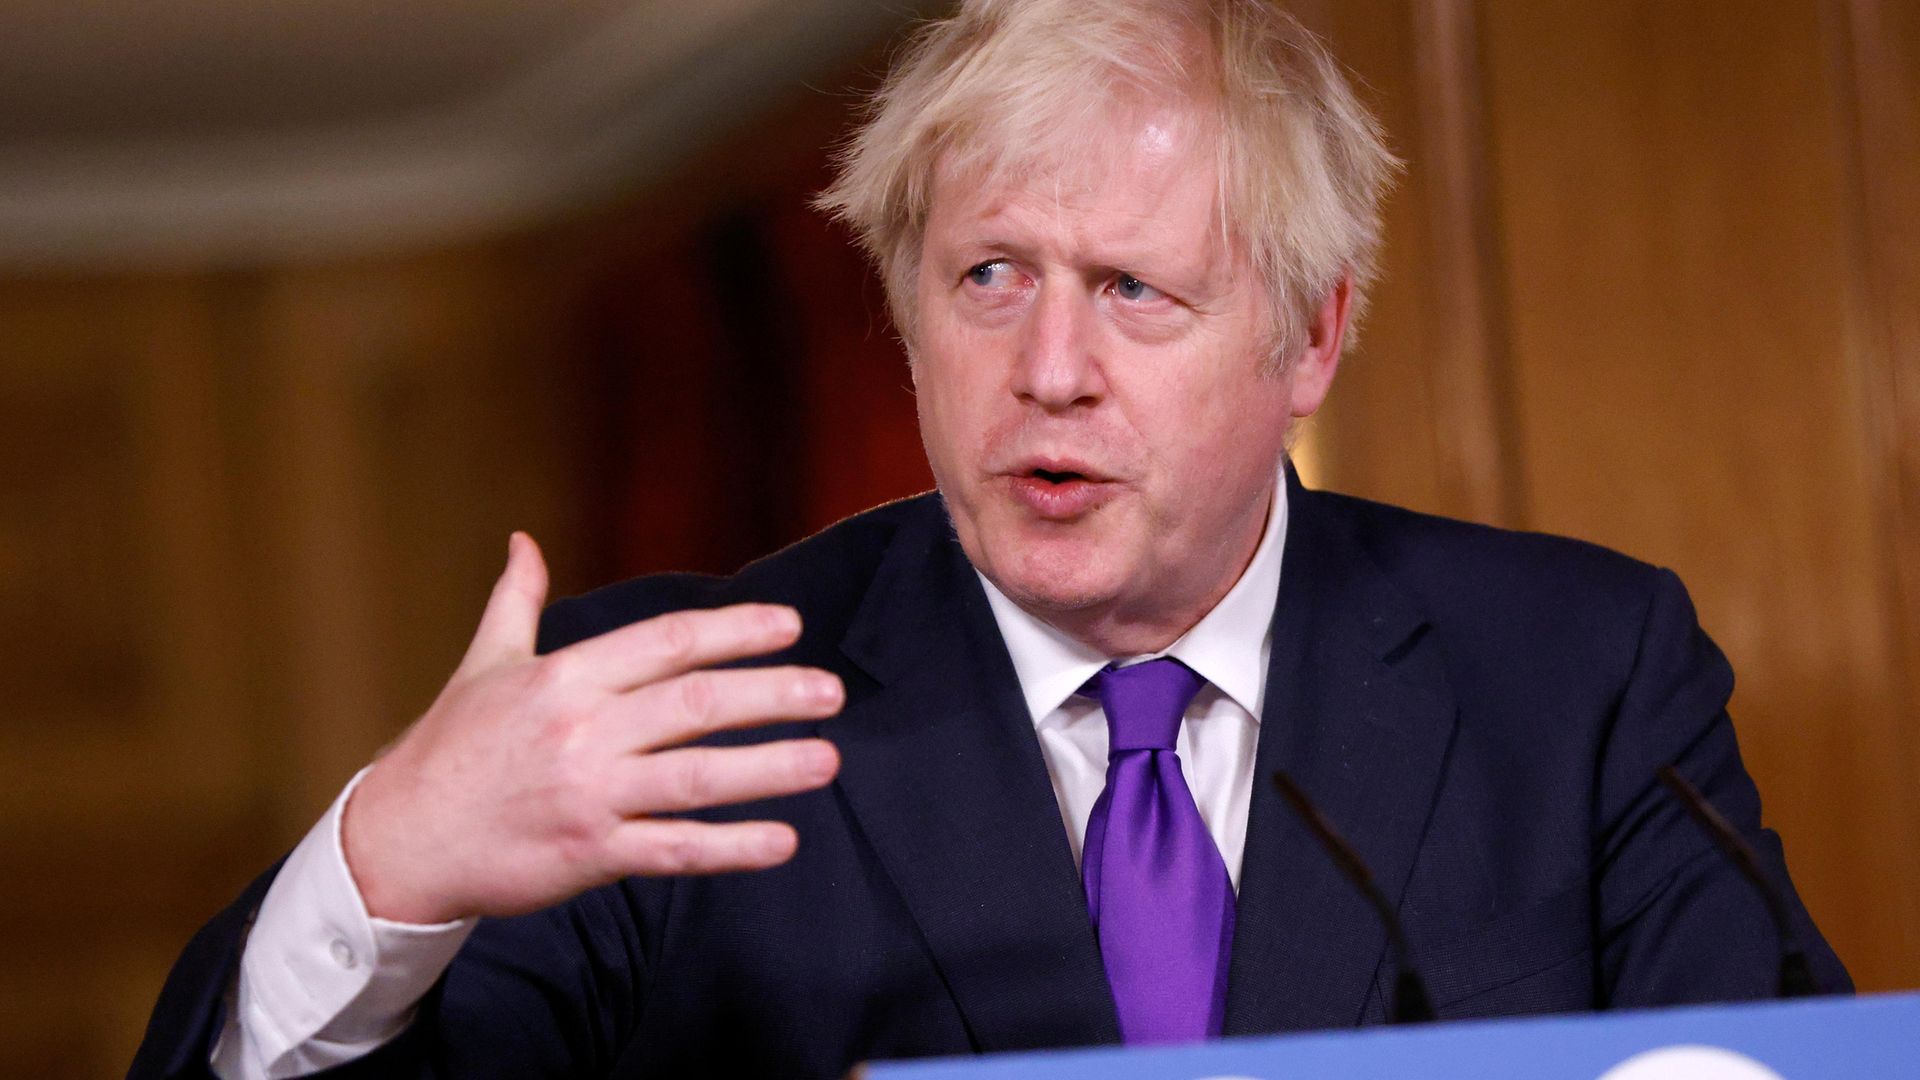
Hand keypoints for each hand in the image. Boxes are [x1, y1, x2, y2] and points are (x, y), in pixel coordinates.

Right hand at [341, 533, 843, 923]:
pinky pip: (674, 850)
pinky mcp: (590, 854)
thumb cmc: (449, 749)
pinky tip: (782, 840)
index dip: (734, 631)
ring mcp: (588, 795)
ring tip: (826, 759)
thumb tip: (523, 540)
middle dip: (772, 695)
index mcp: (563, 677)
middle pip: (695, 704)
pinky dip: (731, 847)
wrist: (400, 841)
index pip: (667, 642)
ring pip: (696, 778)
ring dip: (769, 768)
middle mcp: (581, 730)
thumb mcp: (482, 665)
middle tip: (833, 691)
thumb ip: (516, 600)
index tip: (790, 625)